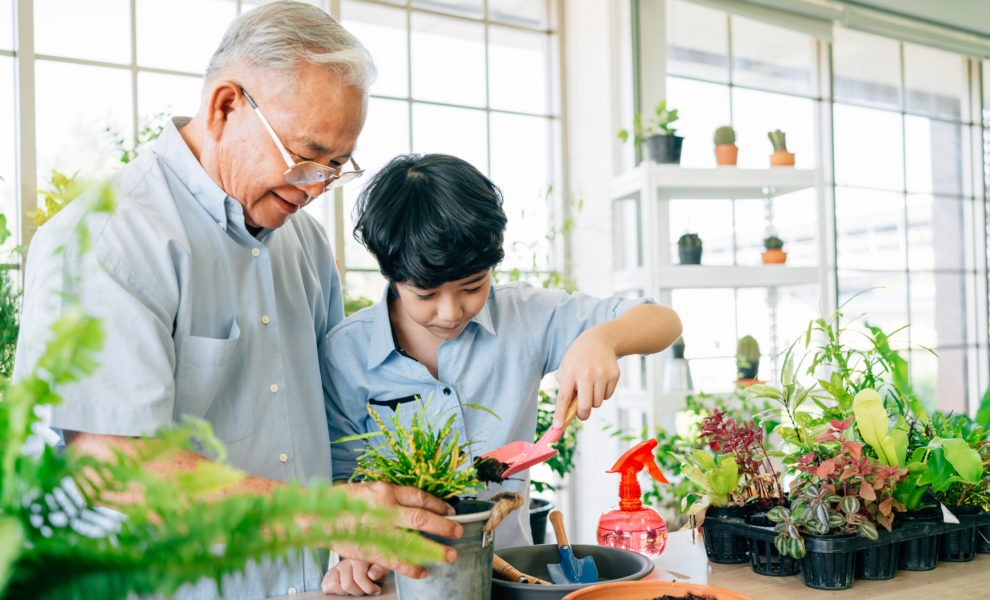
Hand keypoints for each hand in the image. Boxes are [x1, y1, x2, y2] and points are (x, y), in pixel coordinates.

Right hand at [322, 559, 388, 595]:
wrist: (366, 561)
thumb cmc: (375, 566)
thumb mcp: (382, 566)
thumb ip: (378, 570)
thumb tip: (371, 575)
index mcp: (358, 558)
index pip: (359, 577)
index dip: (369, 588)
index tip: (376, 590)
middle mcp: (344, 562)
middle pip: (347, 584)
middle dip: (358, 592)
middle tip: (365, 590)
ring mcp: (335, 568)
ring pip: (333, 585)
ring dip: (345, 592)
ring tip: (354, 590)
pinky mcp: (329, 574)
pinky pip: (325, 586)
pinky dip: (333, 591)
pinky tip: (344, 589)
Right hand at [335, 481, 459, 578]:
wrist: (313, 516)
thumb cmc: (342, 503)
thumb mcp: (369, 490)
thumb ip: (389, 498)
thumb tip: (414, 505)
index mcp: (385, 490)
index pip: (419, 496)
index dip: (438, 504)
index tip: (450, 511)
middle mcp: (384, 507)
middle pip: (422, 517)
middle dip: (444, 526)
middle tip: (458, 532)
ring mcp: (377, 528)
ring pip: (413, 539)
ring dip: (434, 548)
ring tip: (449, 555)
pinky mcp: (369, 548)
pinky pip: (395, 559)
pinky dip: (411, 566)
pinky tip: (422, 571)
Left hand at [554, 329, 619, 426]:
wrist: (600, 339)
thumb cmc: (578, 356)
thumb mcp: (565, 365)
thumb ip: (564, 385)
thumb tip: (568, 408)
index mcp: (570, 372)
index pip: (564, 397)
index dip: (561, 414)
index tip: (558, 426)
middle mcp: (586, 374)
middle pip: (584, 406)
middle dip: (582, 414)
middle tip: (581, 413)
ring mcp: (602, 375)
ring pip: (597, 403)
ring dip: (593, 400)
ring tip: (591, 386)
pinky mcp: (614, 375)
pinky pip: (608, 396)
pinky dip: (603, 393)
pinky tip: (600, 380)